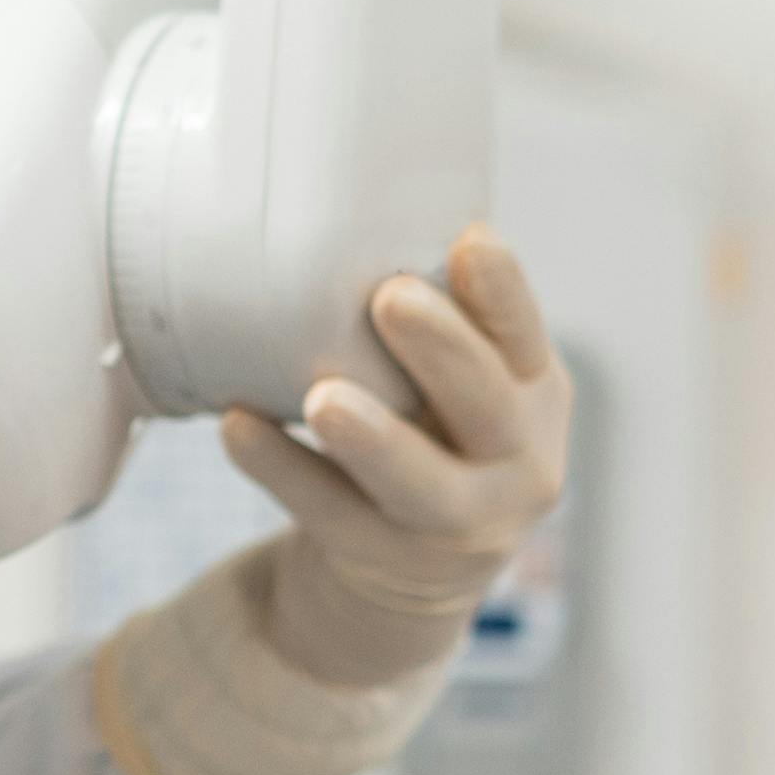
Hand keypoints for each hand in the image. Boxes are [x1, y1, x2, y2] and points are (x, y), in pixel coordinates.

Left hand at [218, 226, 574, 691]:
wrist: (416, 573)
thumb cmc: (434, 433)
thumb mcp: (466, 385)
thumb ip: (443, 323)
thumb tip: (356, 202)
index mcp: (536, 395)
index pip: (526, 338)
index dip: (504, 294)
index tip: (471, 241)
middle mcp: (517, 464)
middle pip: (487, 409)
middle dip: (442, 353)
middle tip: (390, 297)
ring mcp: (458, 526)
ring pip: (421, 485)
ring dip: (372, 438)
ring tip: (322, 396)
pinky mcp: (387, 560)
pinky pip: (332, 513)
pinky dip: (283, 469)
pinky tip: (237, 427)